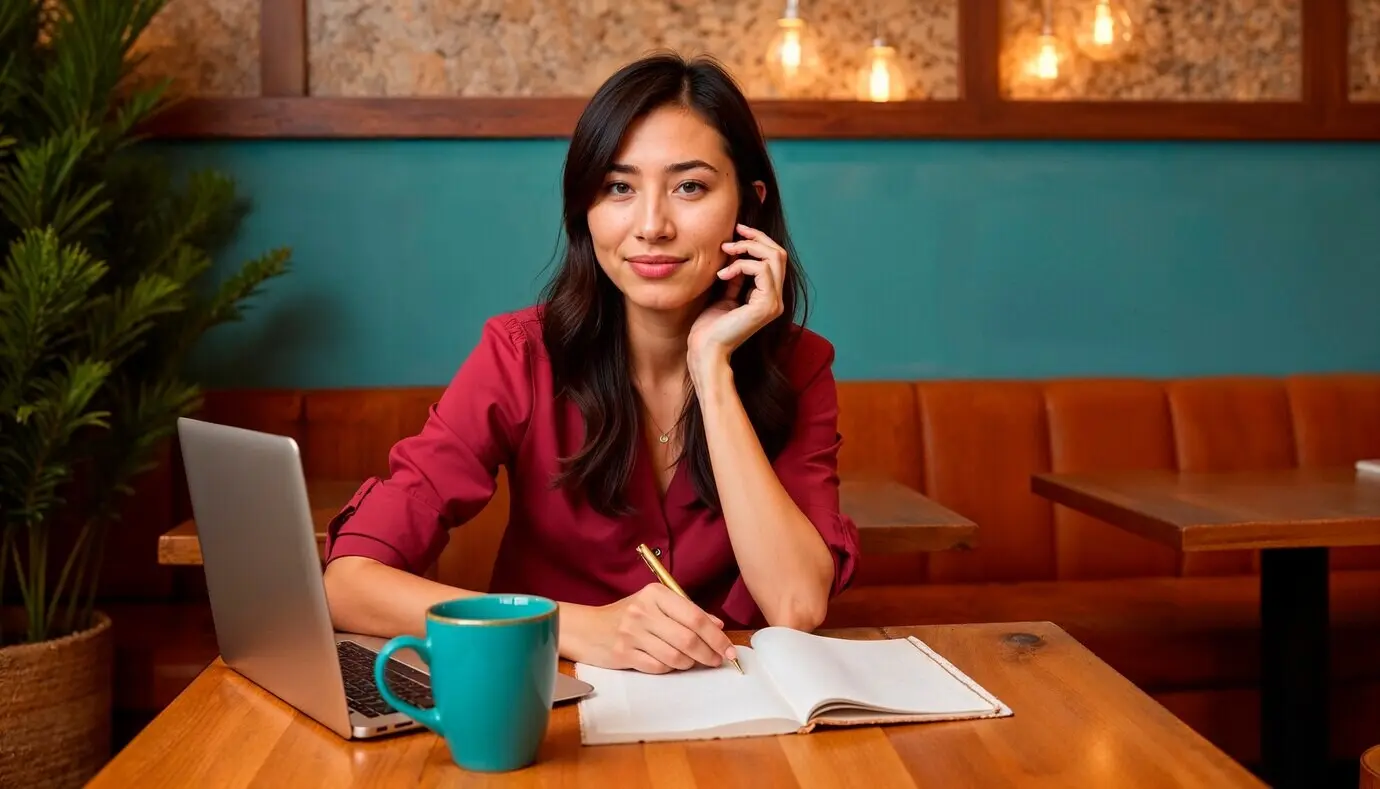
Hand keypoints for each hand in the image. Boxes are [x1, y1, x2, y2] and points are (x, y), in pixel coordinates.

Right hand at [563, 584, 737, 673]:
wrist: (587, 628)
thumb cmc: (626, 616)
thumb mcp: (655, 605)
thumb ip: (686, 612)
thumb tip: (717, 626)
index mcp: (655, 594)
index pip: (694, 616)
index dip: (716, 636)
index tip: (729, 649)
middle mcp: (643, 611)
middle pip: (688, 638)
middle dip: (709, 653)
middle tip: (717, 661)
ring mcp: (632, 633)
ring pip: (675, 656)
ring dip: (689, 663)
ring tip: (692, 661)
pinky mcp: (623, 653)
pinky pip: (658, 667)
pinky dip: (669, 668)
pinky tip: (669, 663)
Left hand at [688, 223, 785, 367]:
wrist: (706, 349)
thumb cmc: (711, 326)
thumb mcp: (725, 293)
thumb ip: (736, 276)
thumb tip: (737, 253)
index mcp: (768, 296)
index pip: (774, 259)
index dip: (758, 240)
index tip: (737, 231)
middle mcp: (776, 299)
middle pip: (778, 254)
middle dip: (756, 237)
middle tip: (734, 232)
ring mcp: (774, 303)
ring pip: (774, 257)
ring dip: (747, 248)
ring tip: (726, 252)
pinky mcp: (767, 306)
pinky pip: (761, 270)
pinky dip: (741, 265)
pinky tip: (723, 275)